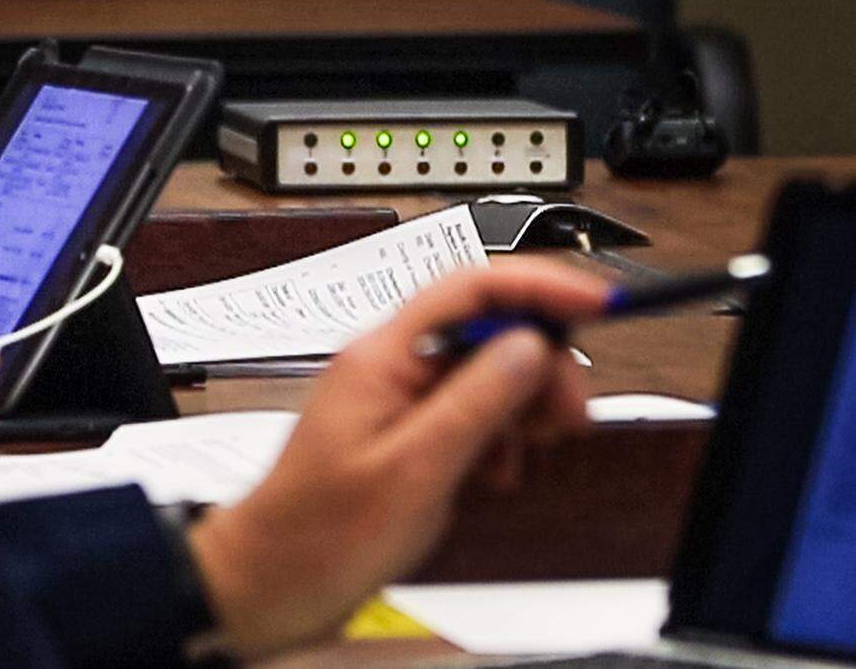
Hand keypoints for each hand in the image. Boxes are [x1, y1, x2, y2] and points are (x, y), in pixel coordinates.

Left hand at [189, 261, 608, 656]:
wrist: (272, 580)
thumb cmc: (319, 534)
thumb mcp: (413, 470)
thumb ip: (475, 402)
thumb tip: (529, 345)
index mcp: (382, 357)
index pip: (471, 288)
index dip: (540, 287)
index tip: (595, 304)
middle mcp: (389, 366)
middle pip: (486, 330)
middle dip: (539, 365)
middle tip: (566, 415)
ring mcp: (396, 397)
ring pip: (483, 373)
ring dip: (519, 408)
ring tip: (524, 452)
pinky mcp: (404, 430)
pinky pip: (467, 412)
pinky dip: (495, 436)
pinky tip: (491, 471)